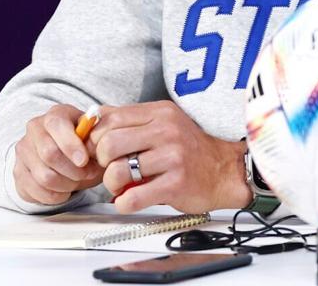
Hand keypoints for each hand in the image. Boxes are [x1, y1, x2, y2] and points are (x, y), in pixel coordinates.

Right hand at [14, 104, 105, 205]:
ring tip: (77, 182)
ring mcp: (24, 150)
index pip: (57, 125)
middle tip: (87, 174)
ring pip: (44, 176)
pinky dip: (55, 195)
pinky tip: (64, 190)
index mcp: (55, 114)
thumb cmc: (84, 145)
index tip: (84, 161)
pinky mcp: (18, 172)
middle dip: (73, 170)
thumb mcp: (95, 137)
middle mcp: (35, 129)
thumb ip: (98, 139)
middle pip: (49, 153)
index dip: (70, 145)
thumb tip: (98, 146)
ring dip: (66, 184)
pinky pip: (36, 191)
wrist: (66, 157)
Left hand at [89, 100, 251, 213]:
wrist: (225, 171)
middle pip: (108, 143)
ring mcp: (172, 157)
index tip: (99, 149)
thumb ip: (132, 121)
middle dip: (101, 161)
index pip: (110, 117)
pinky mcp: (175, 184)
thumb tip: (92, 121)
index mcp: (160, 112)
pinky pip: (133, 198)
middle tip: (111, 168)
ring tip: (121, 186)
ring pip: (117, 172)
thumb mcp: (165, 122)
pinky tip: (129, 200)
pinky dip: (123, 203)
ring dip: (111, 185)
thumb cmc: (189, 150)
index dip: (96, 136)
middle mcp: (166, 130)